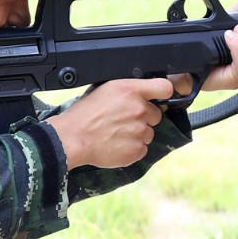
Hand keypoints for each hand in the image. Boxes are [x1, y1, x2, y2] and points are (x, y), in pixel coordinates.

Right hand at [45, 77, 174, 169]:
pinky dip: (132, 148)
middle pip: (156, 114)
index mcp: (131, 90)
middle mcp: (139, 110)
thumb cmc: (85, 113)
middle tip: (123, 120)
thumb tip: (143, 92)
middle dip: (144, 117)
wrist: (72, 138)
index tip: (158, 98)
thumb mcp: (105, 89)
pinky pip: (142, 148)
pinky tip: (116, 144)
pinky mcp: (137, 150)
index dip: (162, 93)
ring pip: (149, 133)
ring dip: (137, 134)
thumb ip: (128, 89)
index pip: (165, 88)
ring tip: (116, 133)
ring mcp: (140, 131)